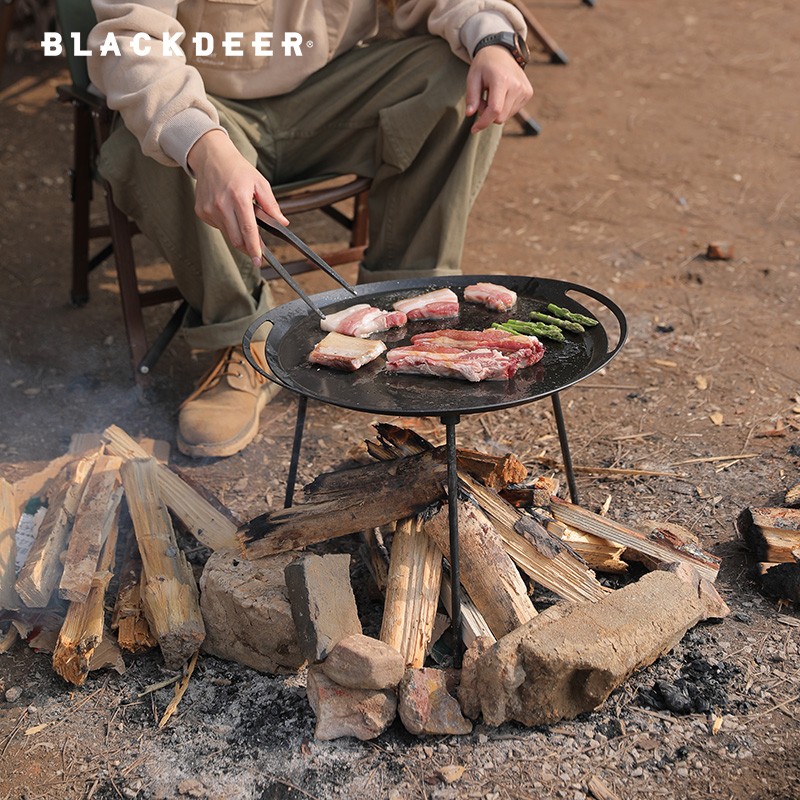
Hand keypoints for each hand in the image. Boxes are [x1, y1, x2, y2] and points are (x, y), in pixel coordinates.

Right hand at [187, 130, 288, 266]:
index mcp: (238, 197)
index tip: (259, 260)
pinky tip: (228, 211)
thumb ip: (271, 205)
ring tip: (241, 216)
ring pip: (228, 234)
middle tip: (256, 250)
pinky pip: (218, 227)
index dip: (254, 247)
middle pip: (236, 238)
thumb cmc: (238, 170)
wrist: (211, 158)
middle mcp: (221, 204)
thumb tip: (282, 222)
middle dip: (248, 247)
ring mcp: (209, 209)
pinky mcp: (201, 211)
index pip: (248, 229)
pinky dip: (227, 225)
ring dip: (238, 233)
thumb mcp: (260, 183)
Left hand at [465, 46, 533, 132]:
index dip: (483, 122)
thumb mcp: (473, 77)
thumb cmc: (484, 65)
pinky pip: (513, 111)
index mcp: (502, 80)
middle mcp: (517, 86)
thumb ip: (471, 97)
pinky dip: (504, 108)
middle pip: (500, 117)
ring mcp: (525, 90)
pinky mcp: (528, 93)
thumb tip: (470, 114)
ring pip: (506, 116)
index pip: (495, 110)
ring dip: (496, 111)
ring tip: (492, 95)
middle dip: (488, 114)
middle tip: (482, 100)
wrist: (501, 51)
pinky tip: (502, 94)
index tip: (474, 129)